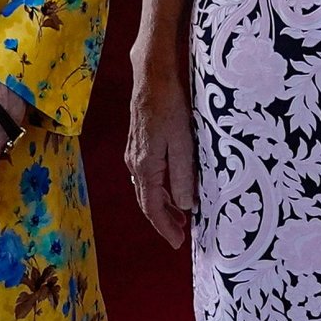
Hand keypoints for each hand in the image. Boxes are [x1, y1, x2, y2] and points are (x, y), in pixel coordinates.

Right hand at [127, 58, 196, 247]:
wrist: (152, 77)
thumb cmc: (170, 106)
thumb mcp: (183, 143)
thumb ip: (183, 176)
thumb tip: (186, 205)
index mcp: (145, 167)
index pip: (152, 208)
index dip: (165, 228)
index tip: (178, 243)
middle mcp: (135, 164)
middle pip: (146, 202)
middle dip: (163, 221)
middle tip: (180, 235)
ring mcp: (134, 154)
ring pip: (146, 189)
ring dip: (161, 206)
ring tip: (179, 217)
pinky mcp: (138, 144)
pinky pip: (146, 176)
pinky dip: (158, 189)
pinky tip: (170, 189)